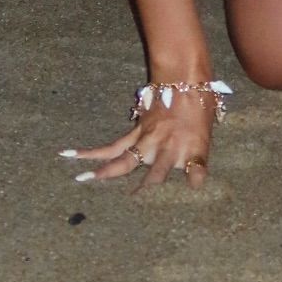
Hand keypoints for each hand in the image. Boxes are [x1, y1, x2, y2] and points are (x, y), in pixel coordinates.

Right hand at [60, 86, 216, 192]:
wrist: (184, 76)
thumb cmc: (201, 102)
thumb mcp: (209, 130)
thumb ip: (200, 157)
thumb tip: (195, 180)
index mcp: (191, 147)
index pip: (196, 171)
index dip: (196, 178)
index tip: (194, 185)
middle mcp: (167, 147)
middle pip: (156, 176)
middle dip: (146, 191)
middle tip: (133, 205)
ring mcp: (149, 139)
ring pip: (123, 160)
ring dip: (104, 173)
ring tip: (82, 181)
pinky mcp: (137, 132)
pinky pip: (113, 147)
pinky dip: (93, 152)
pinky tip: (72, 154)